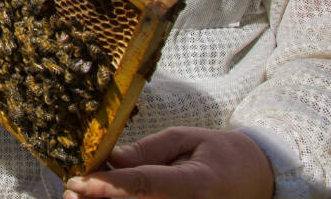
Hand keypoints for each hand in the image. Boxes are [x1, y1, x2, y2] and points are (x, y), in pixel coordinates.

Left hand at [63, 127, 272, 198]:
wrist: (259, 178)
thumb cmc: (220, 154)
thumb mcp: (184, 140)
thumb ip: (146, 152)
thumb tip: (110, 158)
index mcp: (196, 183)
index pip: (147, 185)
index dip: (110, 185)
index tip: (80, 180)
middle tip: (72, 190)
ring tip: (81, 195)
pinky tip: (104, 195)